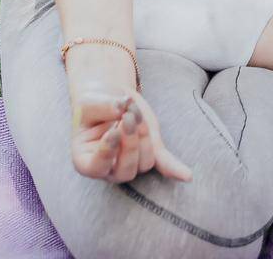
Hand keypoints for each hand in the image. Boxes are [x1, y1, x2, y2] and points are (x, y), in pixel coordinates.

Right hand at [71, 87, 193, 183]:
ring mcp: (131, 161)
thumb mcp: (91, 102)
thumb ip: (104, 107)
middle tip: (129, 117)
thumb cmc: (93, 104)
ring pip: (144, 163)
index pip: (96, 167)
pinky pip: (163, 164)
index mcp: (86, 160)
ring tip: (135, 112)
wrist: (108, 98)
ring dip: (144, 137)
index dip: (107, 152)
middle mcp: (109, 168)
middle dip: (130, 144)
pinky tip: (186, 176)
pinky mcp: (151, 150)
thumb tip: (121, 108)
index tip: (114, 132)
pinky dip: (174, 169)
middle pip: (125, 170)